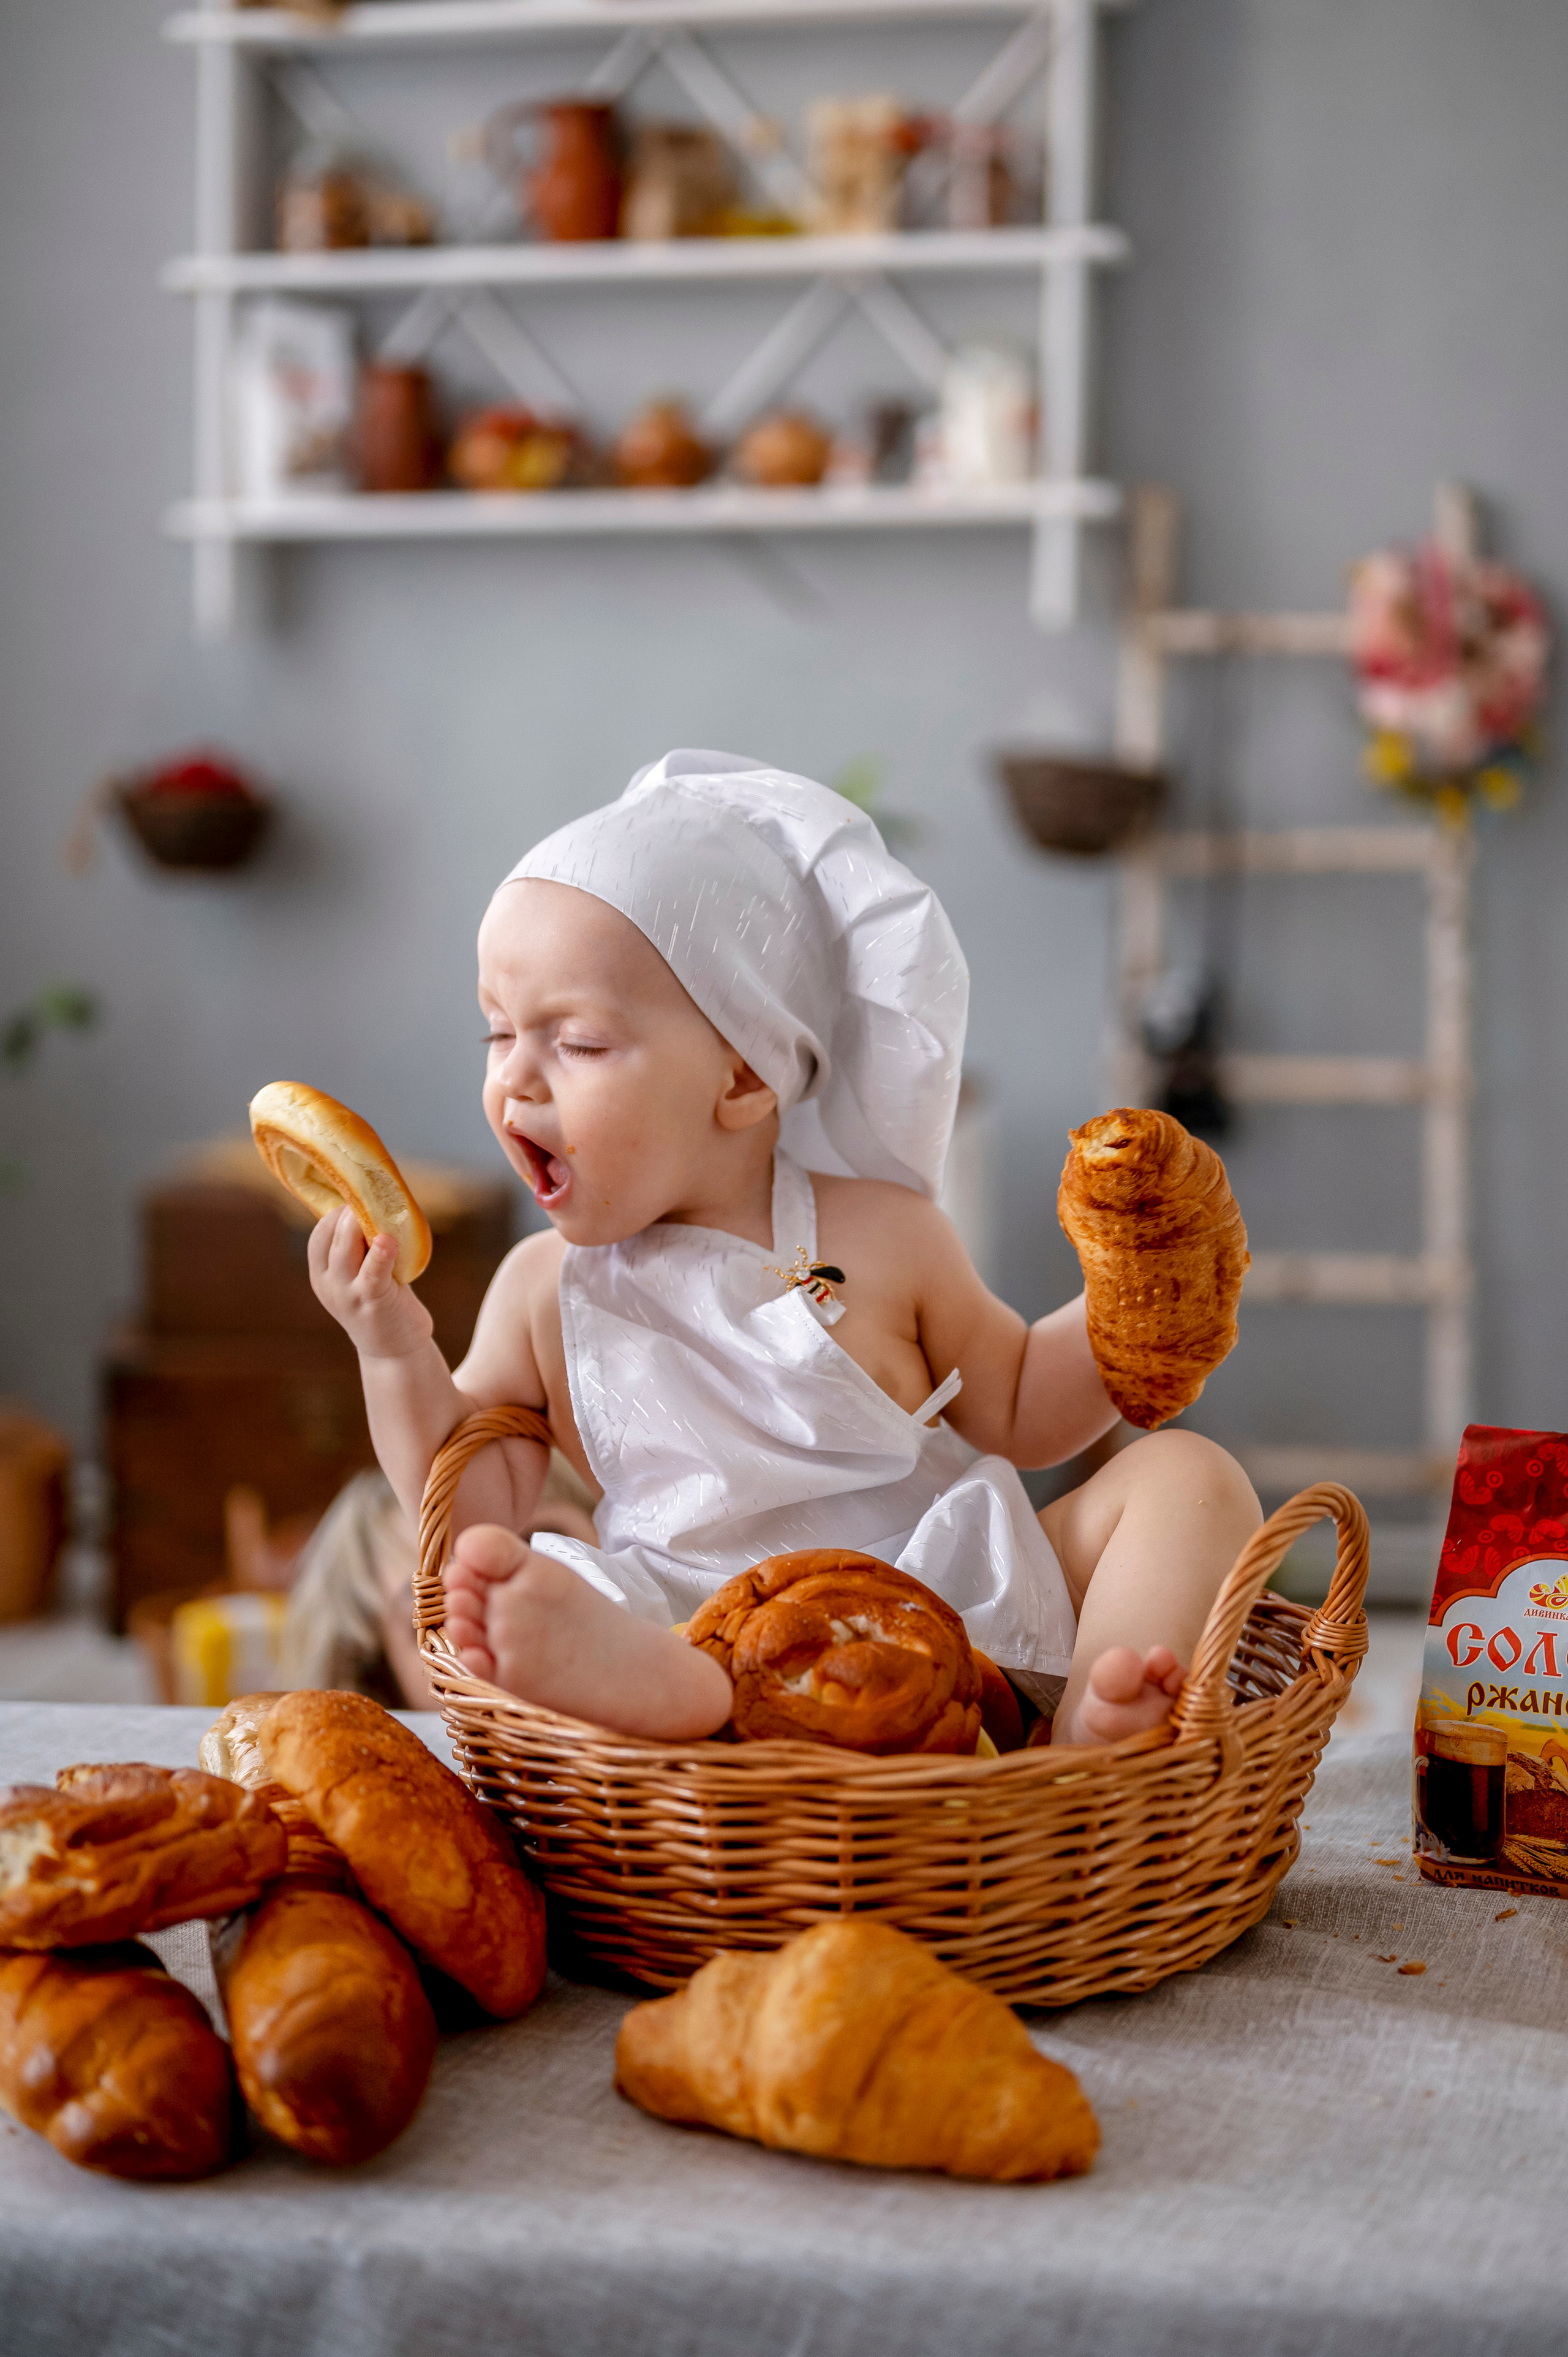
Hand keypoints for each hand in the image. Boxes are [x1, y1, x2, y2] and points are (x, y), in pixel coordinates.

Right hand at [307, 1204, 433, 1361]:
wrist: (393, 1349)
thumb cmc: (381, 1302)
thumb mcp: (360, 1276)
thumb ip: (360, 1249)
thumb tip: (372, 1205)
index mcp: (322, 1274)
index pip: (318, 1235)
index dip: (335, 1213)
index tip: (356, 1197)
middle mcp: (328, 1283)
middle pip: (330, 1238)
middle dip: (347, 1213)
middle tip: (369, 1196)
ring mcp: (347, 1294)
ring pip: (345, 1250)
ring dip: (359, 1225)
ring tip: (374, 1208)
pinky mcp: (372, 1301)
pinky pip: (373, 1272)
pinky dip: (380, 1254)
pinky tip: (387, 1240)